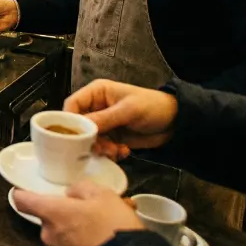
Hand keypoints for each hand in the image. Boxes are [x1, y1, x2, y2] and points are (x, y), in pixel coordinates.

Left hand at [13, 181, 144, 245]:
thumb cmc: (113, 225)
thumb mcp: (103, 195)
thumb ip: (81, 189)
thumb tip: (72, 193)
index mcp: (52, 213)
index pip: (22, 200)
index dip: (22, 193)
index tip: (25, 190)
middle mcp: (48, 233)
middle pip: (46, 217)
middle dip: (62, 213)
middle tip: (84, 210)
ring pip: (59, 232)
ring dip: (72, 227)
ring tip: (97, 225)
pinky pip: (69, 244)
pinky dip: (79, 239)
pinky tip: (98, 236)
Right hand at [64, 79, 178, 159]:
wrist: (175, 123)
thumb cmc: (153, 106)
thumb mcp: (128, 110)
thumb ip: (103, 119)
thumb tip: (80, 128)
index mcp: (96, 93)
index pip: (72, 105)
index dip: (69, 120)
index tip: (74, 137)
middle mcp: (96, 107)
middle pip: (78, 125)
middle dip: (88, 139)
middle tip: (101, 147)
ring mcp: (103, 123)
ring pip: (89, 139)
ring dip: (101, 148)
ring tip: (115, 151)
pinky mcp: (111, 137)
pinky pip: (101, 147)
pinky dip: (109, 152)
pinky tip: (123, 152)